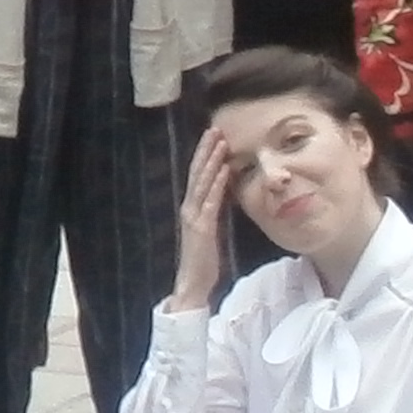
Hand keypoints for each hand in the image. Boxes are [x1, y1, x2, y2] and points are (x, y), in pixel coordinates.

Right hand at [168, 128, 235, 315]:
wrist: (192, 283)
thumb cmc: (203, 260)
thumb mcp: (209, 230)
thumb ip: (213, 211)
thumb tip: (223, 193)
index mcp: (191, 208)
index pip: (197, 176)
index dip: (204, 155)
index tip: (213, 137)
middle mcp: (189, 208)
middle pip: (197, 173)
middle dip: (206, 150)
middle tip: (215, 129)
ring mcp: (194, 217)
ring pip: (202, 182)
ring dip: (212, 161)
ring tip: (220, 142)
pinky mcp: (202, 228)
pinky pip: (210, 202)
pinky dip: (216, 184)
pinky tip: (223, 170)